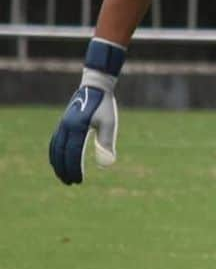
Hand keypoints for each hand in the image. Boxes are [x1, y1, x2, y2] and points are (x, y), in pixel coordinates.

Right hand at [48, 38, 125, 184]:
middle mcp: (65, 127)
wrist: (95, 86)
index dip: (74, 169)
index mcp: (76, 128)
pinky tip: (59, 158)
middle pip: (60, 153)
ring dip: (57, 163)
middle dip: (64, 169)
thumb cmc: (105, 105)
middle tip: (70, 182)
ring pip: (54, 148)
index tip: (78, 181)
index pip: (72, 154)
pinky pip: (54, 140)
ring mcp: (62, 124)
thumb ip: (106, 143)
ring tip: (63, 175)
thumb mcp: (109, 123)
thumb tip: (107, 164)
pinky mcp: (63, 122)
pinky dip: (54, 152)